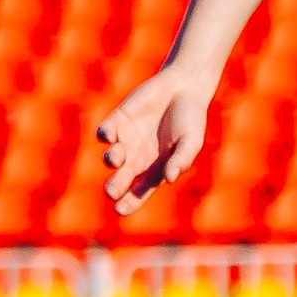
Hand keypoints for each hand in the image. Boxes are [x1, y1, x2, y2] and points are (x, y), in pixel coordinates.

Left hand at [95, 65, 214, 214]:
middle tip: (112, 191)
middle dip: (114, 186)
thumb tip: (169, 179)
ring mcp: (126, 140)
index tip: (120, 210)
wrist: (183, 87)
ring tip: (117, 158)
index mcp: (156, 168)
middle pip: (121, 179)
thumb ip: (181, 159)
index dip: (129, 203)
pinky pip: (105, 132)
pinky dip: (105, 135)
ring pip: (111, 157)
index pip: (139, 192)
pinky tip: (110, 135)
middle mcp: (137, 158)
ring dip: (112, 159)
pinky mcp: (118, 121)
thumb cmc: (191, 118)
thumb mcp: (192, 140)